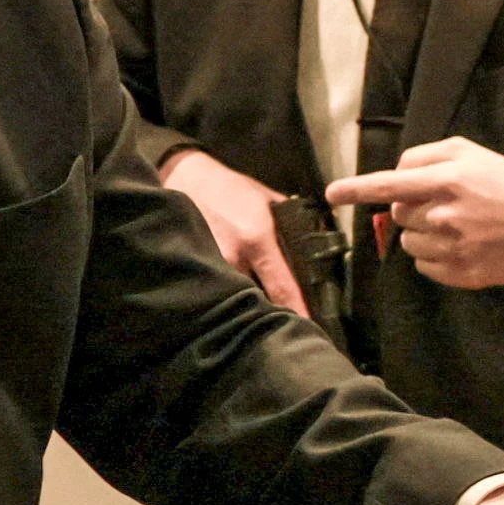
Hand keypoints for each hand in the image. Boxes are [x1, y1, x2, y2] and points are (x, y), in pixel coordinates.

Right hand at [159, 147, 308, 315]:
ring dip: (248, 303)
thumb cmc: (230, 188)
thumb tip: (317, 237)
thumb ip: (292, 220)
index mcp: (257, 239)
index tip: (309, 327)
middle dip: (271, 311)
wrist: (185, 177)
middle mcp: (234, 256)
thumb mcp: (266, 199)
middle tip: (286, 320)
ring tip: (258, 310)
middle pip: (259, 300)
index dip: (298, 311)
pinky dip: (228, 293)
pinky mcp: (196, 265)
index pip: (282, 287)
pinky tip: (232, 295)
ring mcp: (212, 263)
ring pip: (237, 297)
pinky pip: (219, 288)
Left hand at [329, 139, 503, 289]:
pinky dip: (435, 257)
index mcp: (447, 180)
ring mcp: (453, 247)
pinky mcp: (461, 273)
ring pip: (409, 243)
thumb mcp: (469, 153)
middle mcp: (446, 215)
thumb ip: (427, 158)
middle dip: (412, 209)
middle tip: (444, 205)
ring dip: (422, 234)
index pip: (390, 184)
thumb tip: (396, 176)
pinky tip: (461, 246)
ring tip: (455, 227)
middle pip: (399, 215)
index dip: (356, 189)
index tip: (331, 194)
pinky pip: (425, 266)